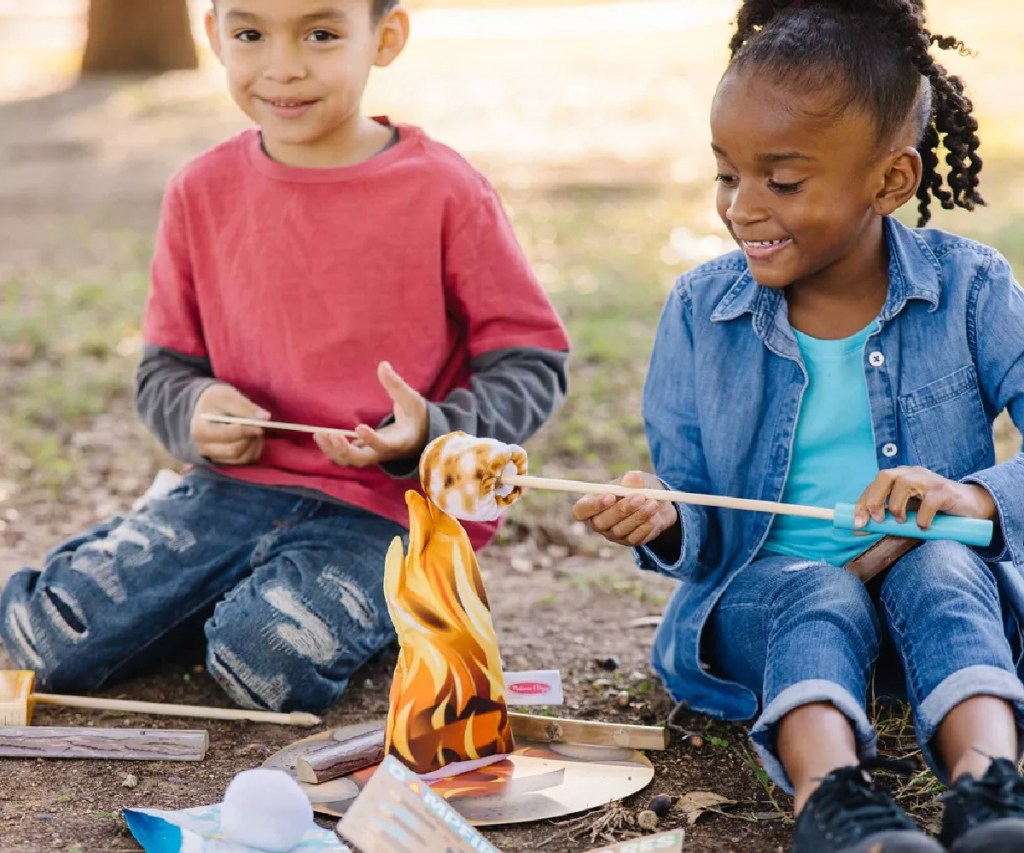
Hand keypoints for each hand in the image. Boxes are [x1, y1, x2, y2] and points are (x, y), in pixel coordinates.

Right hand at [190, 383, 268, 464]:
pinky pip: (247, 460)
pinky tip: (254, 436)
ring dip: (256, 444)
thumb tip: (266, 417)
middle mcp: (204, 448)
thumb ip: (245, 406)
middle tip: (260, 426)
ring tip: (257, 428)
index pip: (227, 436)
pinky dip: (256, 449)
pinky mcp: (226, 461)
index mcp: (200, 430)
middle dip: (251, 438)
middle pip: (235, 451)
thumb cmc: (216, 400)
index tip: (260, 423)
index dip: (246, 430)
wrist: (208, 409)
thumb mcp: (228, 396)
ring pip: (243, 458)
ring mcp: (214, 457)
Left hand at [315, 361, 427, 467]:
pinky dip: (332, 450)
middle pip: (362, 458)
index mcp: (399, 442)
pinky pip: (346, 457)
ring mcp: (373, 455)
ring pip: (351, 460)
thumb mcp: (411, 399)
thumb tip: (383, 365)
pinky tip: (321, 437)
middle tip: (330, 434)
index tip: (359, 427)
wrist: (420, 437)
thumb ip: (396, 385)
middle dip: (344, 449)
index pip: (384, 445)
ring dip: (334, 451)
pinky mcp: (364, 453)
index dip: (371, 439)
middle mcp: (384, 453)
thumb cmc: (416, 417)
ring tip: (319, 434)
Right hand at [571, 471, 679, 546]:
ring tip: (653, 503)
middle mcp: (599, 522)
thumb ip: (633, 478)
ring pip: (620, 530)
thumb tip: (632, 479)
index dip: (592, 506)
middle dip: (621, 510)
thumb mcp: (638, 479)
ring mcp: (613, 534)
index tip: (610, 496)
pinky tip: (655, 516)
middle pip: (600, 523)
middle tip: (639, 497)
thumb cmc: (640, 488)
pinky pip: (634, 538)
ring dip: (638, 516)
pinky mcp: (628, 541)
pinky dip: (646, 526)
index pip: (581, 510)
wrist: (658, 503)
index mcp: (592, 503)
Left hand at [853, 466, 996, 529]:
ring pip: (904, 483)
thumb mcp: (907, 515)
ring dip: (897, 506)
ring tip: (901, 522)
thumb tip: (857, 529)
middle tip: (877, 520)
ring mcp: (930, 480)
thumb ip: (885, 520)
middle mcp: (913, 474)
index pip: (874, 484)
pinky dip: (921, 518)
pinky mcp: (945, 491)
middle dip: (875, 499)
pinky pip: (928, 502)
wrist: (973, 508)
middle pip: (885, 476)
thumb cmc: (935, 512)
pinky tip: (924, 527)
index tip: (858, 523)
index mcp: (900, 477)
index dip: (862, 502)